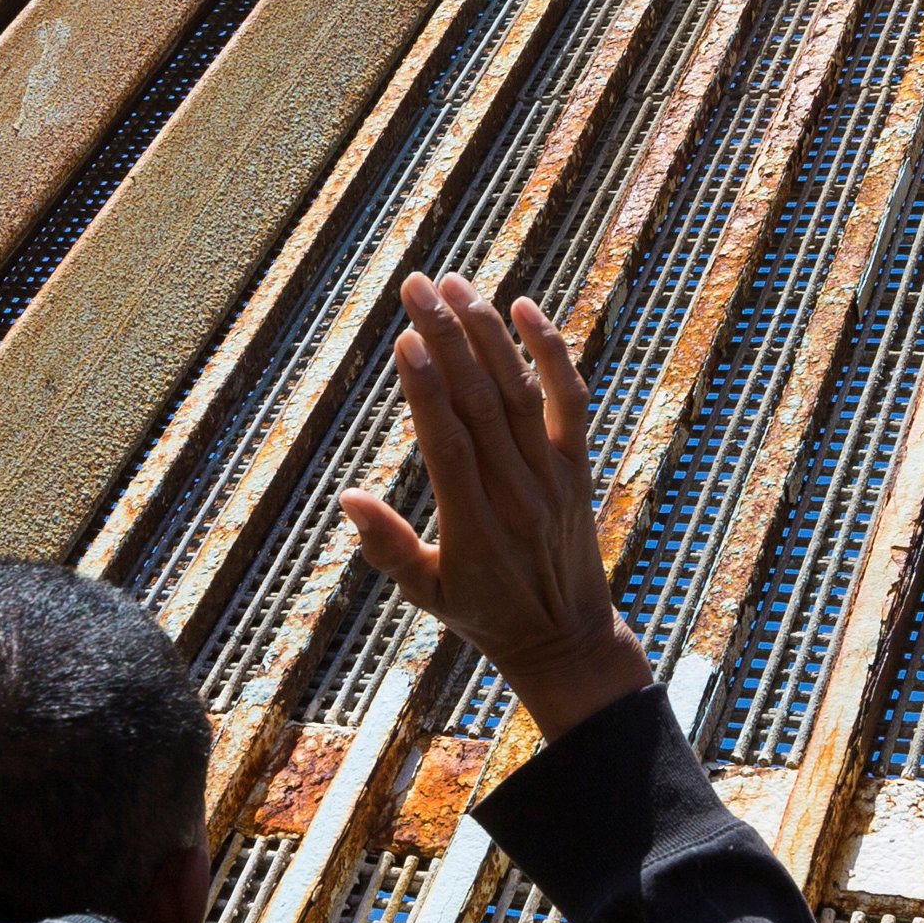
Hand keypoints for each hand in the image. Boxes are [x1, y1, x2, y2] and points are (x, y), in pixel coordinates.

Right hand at [341, 273, 649, 740]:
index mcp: (474, 527)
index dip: (427, 388)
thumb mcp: (426, 595)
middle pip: (479, 401)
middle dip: (446, 338)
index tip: (404, 339)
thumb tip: (347, 501)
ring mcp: (552, 476)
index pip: (448, 443)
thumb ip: (388, 548)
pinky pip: (569, 399)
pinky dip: (551, 352)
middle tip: (416, 286)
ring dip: (486, 331)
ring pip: (518, 390)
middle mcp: (517, 495)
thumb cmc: (485, 615)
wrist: (566, 638)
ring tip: (455, 284)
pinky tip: (525, 308)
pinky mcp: (577, 465)